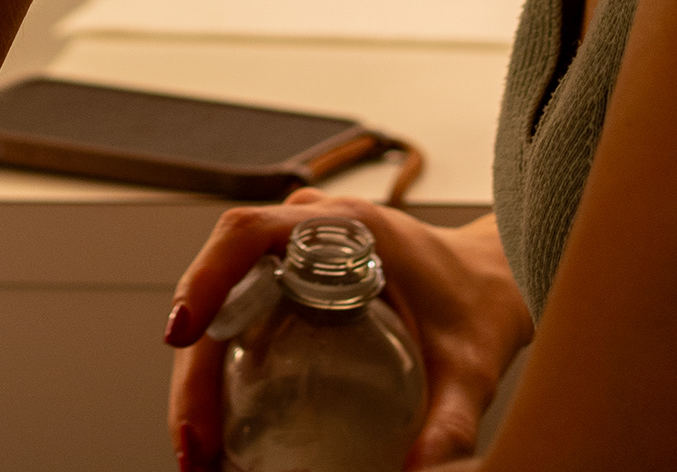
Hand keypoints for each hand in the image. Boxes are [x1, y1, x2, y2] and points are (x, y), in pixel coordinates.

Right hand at [163, 195, 531, 469]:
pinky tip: (219, 431)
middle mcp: (306, 233)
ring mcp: (292, 258)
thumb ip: (451, 422)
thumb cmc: (481, 305)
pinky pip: (239, 319)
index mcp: (346, 227)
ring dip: (199, 377)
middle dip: (194, 368)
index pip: (247, 233)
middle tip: (193, 443)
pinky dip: (220, 372)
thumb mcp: (471, 367)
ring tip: (197, 451)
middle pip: (221, 286)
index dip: (204, 278)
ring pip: (222, 308)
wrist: (495, 281)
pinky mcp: (290, 286)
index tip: (181, 334)